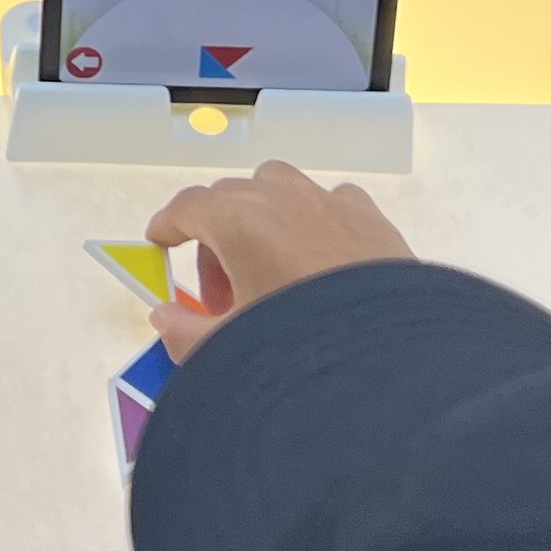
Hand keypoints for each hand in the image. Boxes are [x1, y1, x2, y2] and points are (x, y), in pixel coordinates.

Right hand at [147, 165, 414, 360]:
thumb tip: (165, 317)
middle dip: (216, 238)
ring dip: (263, 220)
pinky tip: (321, 265)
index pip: (186, 207)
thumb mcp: (226, 348)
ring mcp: (329, 202)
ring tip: (270, 273)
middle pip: (230, 197)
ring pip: (280, 189)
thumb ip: (183, 331)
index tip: (161, 243)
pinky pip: (330, 203)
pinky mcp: (370, 218)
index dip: (168, 225)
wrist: (389, 361)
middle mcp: (281, 198)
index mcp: (237, 219)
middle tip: (222, 295)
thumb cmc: (301, 348)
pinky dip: (315, 222)